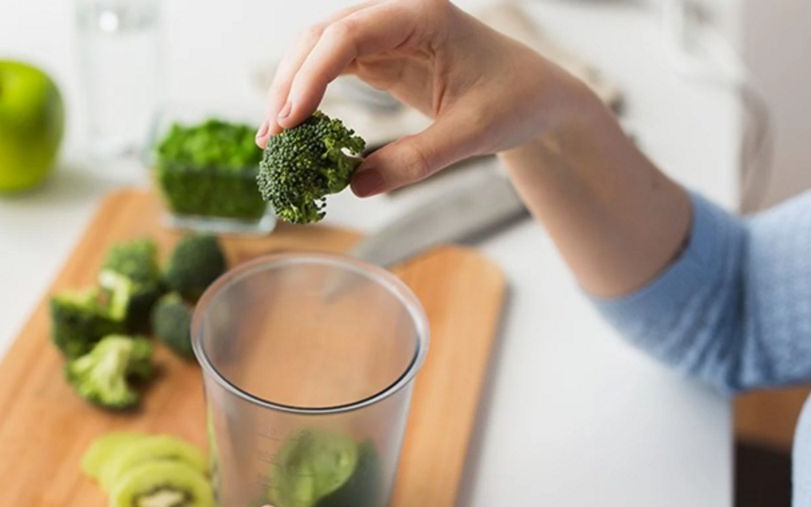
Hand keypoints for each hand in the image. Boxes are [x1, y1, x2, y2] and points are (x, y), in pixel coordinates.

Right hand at [259, 0, 690, 297]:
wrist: (538, 96)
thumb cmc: (516, 103)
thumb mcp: (471, 136)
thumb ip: (415, 161)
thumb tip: (355, 186)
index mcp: (423, 16)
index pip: (349, 35)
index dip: (312, 75)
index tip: (290, 120)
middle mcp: (398, 14)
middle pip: (322, 36)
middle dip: (290, 84)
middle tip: (272, 137)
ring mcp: (386, 32)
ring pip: (319, 50)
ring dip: (292, 90)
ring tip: (274, 139)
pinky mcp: (382, 56)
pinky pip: (332, 69)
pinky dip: (310, 97)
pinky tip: (296, 131)